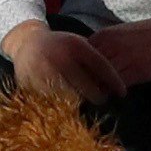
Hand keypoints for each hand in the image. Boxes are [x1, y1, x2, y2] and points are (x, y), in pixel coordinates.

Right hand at [4, 24, 118, 102]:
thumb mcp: (78, 44)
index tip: (123, 93)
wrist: (27, 43)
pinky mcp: (33, 85)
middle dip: (98, 96)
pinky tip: (68, 108)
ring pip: (71, 98)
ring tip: (86, 106)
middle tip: (102, 101)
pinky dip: (62, 107)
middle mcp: (61, 58)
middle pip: (87, 86)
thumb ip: (95, 59)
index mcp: (75, 46)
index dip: (114, 81)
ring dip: (80, 104)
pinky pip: (53, 103)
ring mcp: (46, 73)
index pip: (101, 65)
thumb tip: (117, 82)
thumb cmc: (60, 46)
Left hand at [81, 18, 150, 89]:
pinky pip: (117, 86)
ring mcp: (122, 58)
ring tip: (98, 98)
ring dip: (98, 90)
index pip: (80, 58)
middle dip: (84, 83)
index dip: (78, 71)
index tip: (78, 82)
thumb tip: (90, 65)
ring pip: (100, 80)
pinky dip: (113, 92)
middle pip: (86, 70)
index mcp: (103, 37)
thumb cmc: (146, 35)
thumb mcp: (119, 35)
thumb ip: (103, 48)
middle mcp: (109, 46)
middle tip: (84, 94)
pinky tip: (115, 95)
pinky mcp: (136, 70)